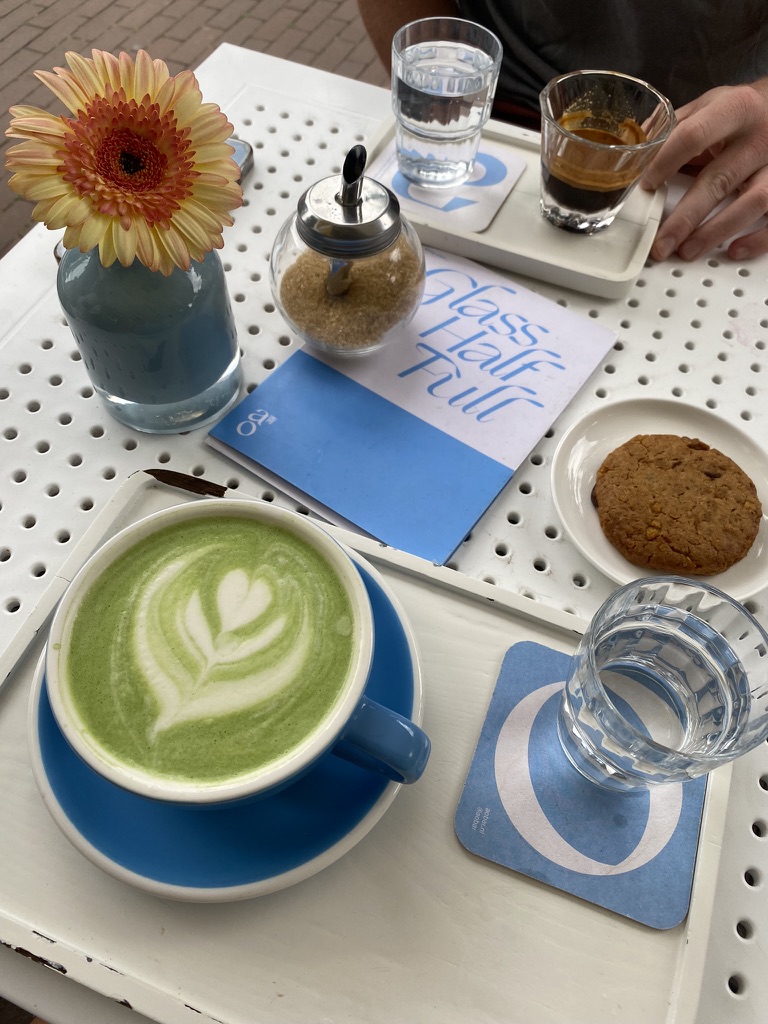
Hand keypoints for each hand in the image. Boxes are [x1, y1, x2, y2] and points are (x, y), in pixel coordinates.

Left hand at [641, 82, 767, 261]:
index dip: (665, 162)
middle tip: (662, 243)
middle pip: (719, 179)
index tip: (645, 186)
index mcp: (735, 109)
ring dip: (717, 231)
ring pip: (752, 201)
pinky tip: (735, 250)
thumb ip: (676, 126)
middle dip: (686, 217)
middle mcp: (759, 137)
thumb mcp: (712, 105)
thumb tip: (634, 150)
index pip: (693, 136)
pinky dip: (758, 239)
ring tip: (688, 250)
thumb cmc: (744, 110)